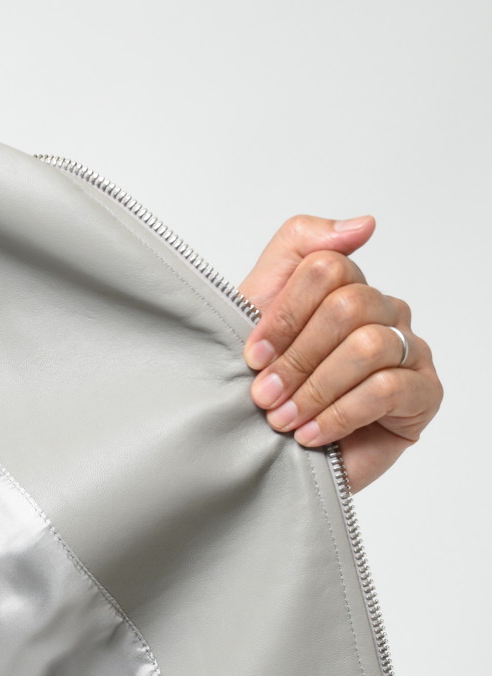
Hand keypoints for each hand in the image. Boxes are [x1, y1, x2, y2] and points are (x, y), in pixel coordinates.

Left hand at [238, 215, 442, 493]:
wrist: (268, 452)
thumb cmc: (263, 381)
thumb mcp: (257, 306)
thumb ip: (297, 248)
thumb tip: (365, 223)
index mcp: (348, 286)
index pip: (326, 268)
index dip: (283, 315)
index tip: (252, 357)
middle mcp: (384, 312)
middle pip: (348, 306)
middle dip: (297, 357)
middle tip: (264, 396)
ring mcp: (409, 351)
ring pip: (368, 347)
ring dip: (315, 389)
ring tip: (282, 420)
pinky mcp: (422, 394)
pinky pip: (387, 390)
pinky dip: (339, 414)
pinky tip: (310, 435)